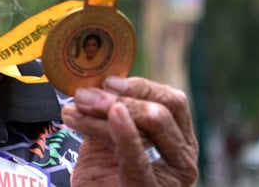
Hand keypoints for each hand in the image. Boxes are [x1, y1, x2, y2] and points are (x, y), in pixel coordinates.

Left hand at [61, 76, 197, 185]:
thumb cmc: (103, 173)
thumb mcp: (107, 137)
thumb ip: (107, 113)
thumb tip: (93, 85)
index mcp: (178, 139)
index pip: (172, 101)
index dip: (140, 87)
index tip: (107, 81)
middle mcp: (182, 158)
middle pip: (161, 111)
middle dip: (120, 98)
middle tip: (84, 96)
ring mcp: (172, 177)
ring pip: (152, 125)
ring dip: (108, 111)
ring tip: (76, 110)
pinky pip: (139, 158)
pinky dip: (126, 133)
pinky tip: (115, 116)